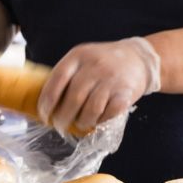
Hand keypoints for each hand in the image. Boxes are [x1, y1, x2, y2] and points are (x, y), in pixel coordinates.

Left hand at [39, 36, 160, 133]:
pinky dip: (101, 121)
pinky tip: (98, 120)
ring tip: (80, 124)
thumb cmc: (105, 61)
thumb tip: (44, 101)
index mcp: (79, 56)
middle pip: (73, 99)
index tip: (44, 114)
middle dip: (63, 118)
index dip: (47, 101)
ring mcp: (112, 79)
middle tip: (59, 126)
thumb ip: (67, 74)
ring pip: (91, 109)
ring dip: (82, 122)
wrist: (139, 57)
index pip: (57, 80)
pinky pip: (110, 113)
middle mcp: (95, 66)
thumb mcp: (83, 58)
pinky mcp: (126, 92)